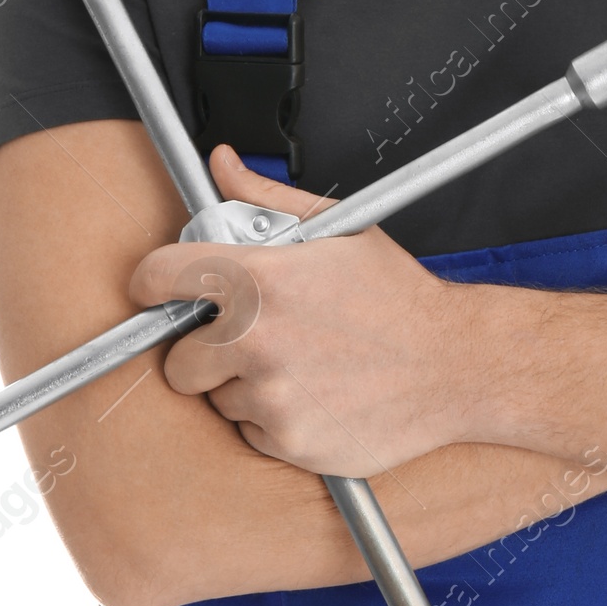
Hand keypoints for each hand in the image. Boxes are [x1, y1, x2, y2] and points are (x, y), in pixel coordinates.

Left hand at [127, 148, 482, 477]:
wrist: (455, 366)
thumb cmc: (398, 298)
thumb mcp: (339, 230)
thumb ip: (266, 199)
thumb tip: (221, 164)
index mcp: (260, 279)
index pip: (160, 277)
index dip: (150, 283)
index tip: (154, 291)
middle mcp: (256, 339)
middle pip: (178, 359)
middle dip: (204, 350)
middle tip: (250, 340)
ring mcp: (270, 395)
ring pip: (216, 398)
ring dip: (242, 385)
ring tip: (298, 365)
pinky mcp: (286, 441)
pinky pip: (250, 432)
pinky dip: (271, 419)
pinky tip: (314, 395)